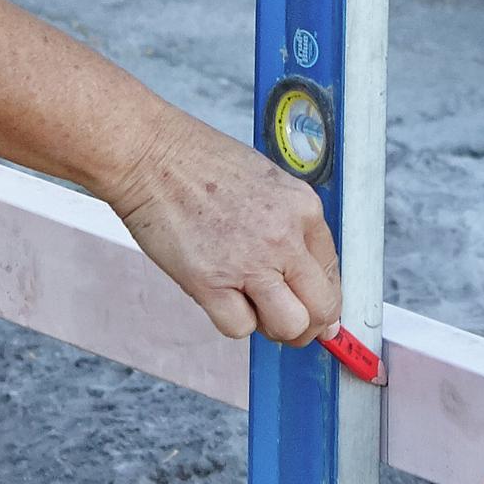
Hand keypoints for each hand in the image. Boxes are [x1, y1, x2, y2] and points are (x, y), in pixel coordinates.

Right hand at [107, 109, 344, 343]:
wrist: (150, 155)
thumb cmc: (198, 163)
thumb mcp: (266, 182)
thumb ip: (288, 225)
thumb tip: (301, 273)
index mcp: (303, 208)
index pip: (332, 272)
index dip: (321, 296)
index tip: (310, 305)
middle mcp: (284, 237)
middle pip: (322, 307)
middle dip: (309, 324)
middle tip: (286, 319)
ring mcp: (249, 262)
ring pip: (289, 326)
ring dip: (272, 327)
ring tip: (251, 307)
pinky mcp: (210, 282)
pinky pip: (238, 328)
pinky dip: (231, 321)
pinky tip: (219, 296)